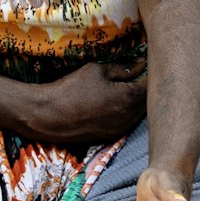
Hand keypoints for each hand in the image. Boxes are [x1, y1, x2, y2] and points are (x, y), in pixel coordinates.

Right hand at [3, 56, 148, 149]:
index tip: (148, 63)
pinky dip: (128, 113)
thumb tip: (141, 64)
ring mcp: (121, 130)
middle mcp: (128, 118)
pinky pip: (128, 123)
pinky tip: (119, 103)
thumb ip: (123, 68)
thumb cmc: (72, 89)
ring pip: (139, 114)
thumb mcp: (97, 70)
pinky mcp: (111, 137)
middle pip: (148, 102)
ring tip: (132, 87)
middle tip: (142, 74)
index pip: (150, 84)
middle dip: (147, 88)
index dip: (151, 73)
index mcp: (128, 98)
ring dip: (138, 102)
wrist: (49, 116)